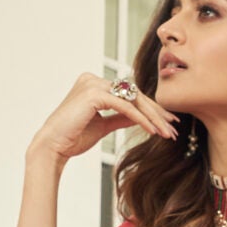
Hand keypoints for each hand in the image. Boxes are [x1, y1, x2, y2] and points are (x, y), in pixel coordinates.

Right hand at [28, 70, 177, 167]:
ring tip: (166, 132)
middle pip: (134, 94)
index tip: (167, 122)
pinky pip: (124, 106)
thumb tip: (140, 117)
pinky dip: (140, 119)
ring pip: (132, 99)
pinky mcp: (94, 94)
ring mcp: (93, 84)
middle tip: (173, 127)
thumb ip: (120, 117)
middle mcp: (93, 79)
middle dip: (156, 112)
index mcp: (94, 84)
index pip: (129, 94)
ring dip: (152, 117)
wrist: (53, 147)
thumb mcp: (103, 125)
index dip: (150, 108)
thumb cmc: (73, 137)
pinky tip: (152, 131)